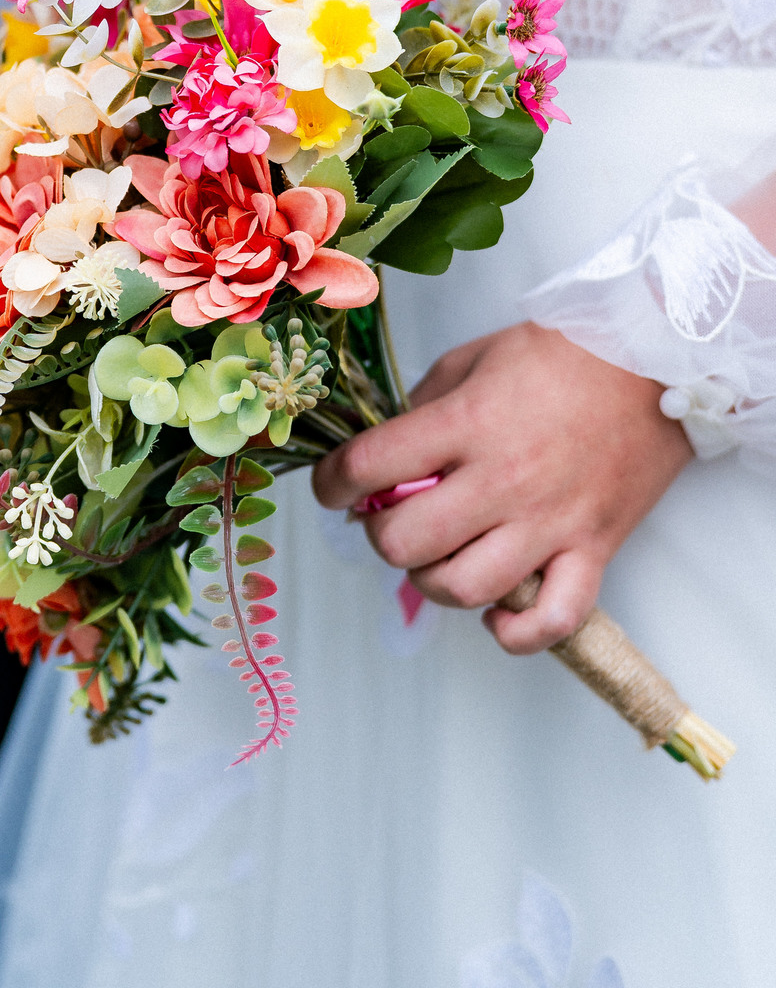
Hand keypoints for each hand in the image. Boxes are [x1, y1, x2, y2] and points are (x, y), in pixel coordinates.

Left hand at [313, 322, 691, 654]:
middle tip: (389, 518)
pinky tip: (494, 612)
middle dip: (381, 535)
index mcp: (467, 422)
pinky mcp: (592, 550)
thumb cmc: (563, 354)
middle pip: (406, 542)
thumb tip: (386, 454)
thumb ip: (424, 406)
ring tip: (438, 555)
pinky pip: (549, 621)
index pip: (369, 468)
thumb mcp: (474, 357)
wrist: (655, 364)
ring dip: (432, 580)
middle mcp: (502, 480)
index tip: (332, 487)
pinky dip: (514, 633)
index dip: (332, 484)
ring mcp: (549, 522)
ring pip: (464, 588)